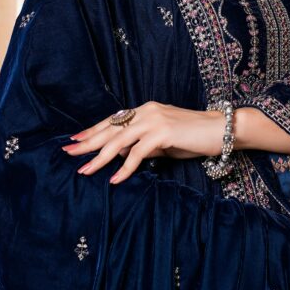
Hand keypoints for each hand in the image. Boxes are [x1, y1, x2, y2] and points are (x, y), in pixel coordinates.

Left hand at [60, 101, 227, 184]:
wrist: (221, 129)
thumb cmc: (194, 136)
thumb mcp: (164, 139)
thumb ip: (144, 143)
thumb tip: (123, 154)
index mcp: (145, 109)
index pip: (113, 120)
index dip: (93, 131)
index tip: (75, 140)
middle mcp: (146, 111)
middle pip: (110, 129)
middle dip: (87, 143)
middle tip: (68, 152)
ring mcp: (154, 120)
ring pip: (118, 141)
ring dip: (100, 158)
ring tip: (85, 170)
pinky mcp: (163, 133)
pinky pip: (137, 153)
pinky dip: (124, 168)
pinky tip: (115, 180)